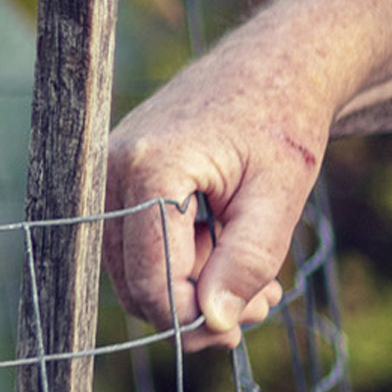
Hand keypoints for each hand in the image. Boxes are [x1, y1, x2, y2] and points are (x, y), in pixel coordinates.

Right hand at [101, 56, 334, 348]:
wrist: (274, 67)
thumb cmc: (283, 122)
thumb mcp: (281, 195)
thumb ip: (248, 261)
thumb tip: (215, 324)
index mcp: (151, 169)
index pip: (153, 281)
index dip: (196, 318)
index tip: (244, 324)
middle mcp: (112, 172)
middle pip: (138, 285)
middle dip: (199, 308)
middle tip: (263, 303)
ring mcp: (107, 177)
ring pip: (135, 274)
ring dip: (194, 291)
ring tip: (258, 280)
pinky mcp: (117, 184)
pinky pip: (138, 250)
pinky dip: (183, 265)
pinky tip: (229, 253)